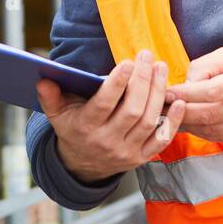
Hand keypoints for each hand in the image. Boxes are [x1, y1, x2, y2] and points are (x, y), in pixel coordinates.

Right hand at [35, 49, 184, 183]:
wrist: (83, 166)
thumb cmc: (72, 130)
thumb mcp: (57, 115)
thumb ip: (50, 97)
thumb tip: (43, 79)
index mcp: (86, 128)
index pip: (104, 105)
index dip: (117, 84)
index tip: (127, 62)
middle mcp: (107, 142)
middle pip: (131, 111)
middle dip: (142, 82)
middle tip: (147, 57)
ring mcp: (126, 152)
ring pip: (148, 121)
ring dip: (158, 93)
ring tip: (161, 68)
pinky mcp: (141, 158)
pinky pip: (162, 140)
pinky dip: (173, 122)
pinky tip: (180, 102)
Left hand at [163, 47, 222, 142]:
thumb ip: (205, 66)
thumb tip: (185, 86)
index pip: (209, 91)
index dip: (184, 94)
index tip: (166, 93)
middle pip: (209, 114)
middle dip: (181, 113)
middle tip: (161, 110)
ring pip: (214, 130)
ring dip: (189, 126)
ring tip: (171, 119)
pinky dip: (204, 132)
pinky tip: (192, 125)